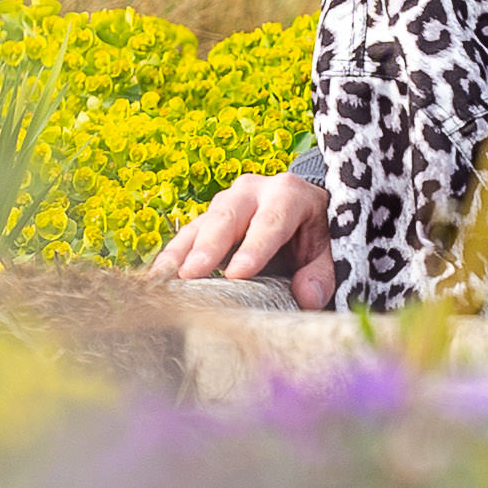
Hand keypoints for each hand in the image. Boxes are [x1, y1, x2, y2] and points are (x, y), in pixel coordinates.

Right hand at [154, 171, 334, 308]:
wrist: (303, 213)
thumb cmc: (315, 233)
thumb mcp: (329, 249)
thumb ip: (322, 272)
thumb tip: (307, 296)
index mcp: (288, 194)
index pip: (271, 221)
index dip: (254, 247)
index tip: (239, 274)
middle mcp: (253, 191)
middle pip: (228, 215)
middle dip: (209, 245)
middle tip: (193, 273)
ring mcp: (226, 202)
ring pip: (201, 224)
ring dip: (182, 252)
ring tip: (165, 278)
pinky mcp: (208, 220)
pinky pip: (187, 236)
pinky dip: (172, 257)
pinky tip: (158, 278)